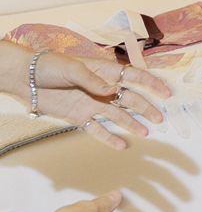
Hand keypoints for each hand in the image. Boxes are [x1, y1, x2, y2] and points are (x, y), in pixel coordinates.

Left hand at [28, 50, 169, 151]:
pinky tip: (121, 145)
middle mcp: (100, 88)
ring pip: (116, 115)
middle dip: (145, 107)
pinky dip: (109, 137)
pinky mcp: (79, 116)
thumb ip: (93, 80)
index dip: (150, 83)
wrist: (25, 78)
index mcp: (103, 71)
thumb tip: (112, 90)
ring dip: (131, 123)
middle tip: (159, 118)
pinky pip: (96, 129)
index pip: (133, 76)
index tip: (166, 92)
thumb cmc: (48, 66)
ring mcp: (91, 103)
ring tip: (145, 132)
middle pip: (129, 98)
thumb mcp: (71, 68)